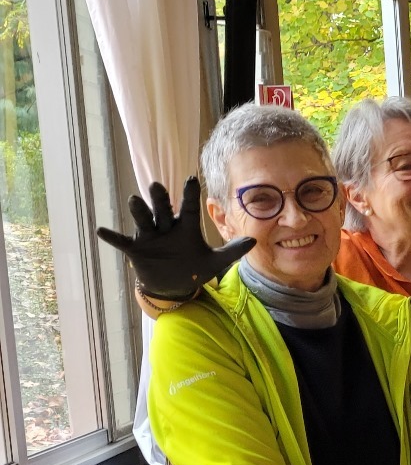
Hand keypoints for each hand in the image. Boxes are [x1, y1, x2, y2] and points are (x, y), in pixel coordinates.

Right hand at [98, 178, 254, 301]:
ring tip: (134, 200)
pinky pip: (122, 242)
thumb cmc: (194, 268)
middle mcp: (166, 227)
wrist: (174, 285)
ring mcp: (149, 237)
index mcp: (185, 227)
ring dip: (139, 211)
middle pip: (163, 209)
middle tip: (158, 186)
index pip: (188, 208)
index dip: (189, 195)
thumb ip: (233, 251)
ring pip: (144, 220)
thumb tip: (255, 241)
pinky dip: (112, 237)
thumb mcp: (215, 261)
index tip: (192, 179)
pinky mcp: (136, 249)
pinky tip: (101, 230)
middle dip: (160, 199)